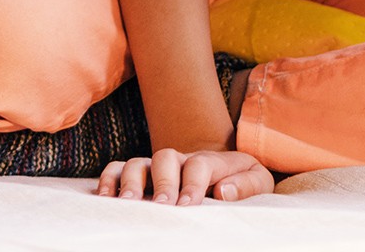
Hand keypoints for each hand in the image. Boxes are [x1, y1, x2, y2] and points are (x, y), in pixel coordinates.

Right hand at [97, 148, 273, 204]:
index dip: (193, 183)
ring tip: (129, 204)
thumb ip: (246, 186)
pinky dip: (108, 179)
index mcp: (211, 162)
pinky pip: (117, 169)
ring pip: (137, 162)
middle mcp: (180, 160)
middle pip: (165, 157)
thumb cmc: (243, 185)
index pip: (199, 164)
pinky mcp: (141, 177)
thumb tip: (223, 191)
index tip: (188, 206)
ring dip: (130, 180)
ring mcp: (157, 168)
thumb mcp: (258, 184)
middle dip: (162, 182)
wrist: (227, 177)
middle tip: (161, 206)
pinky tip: (105, 199)